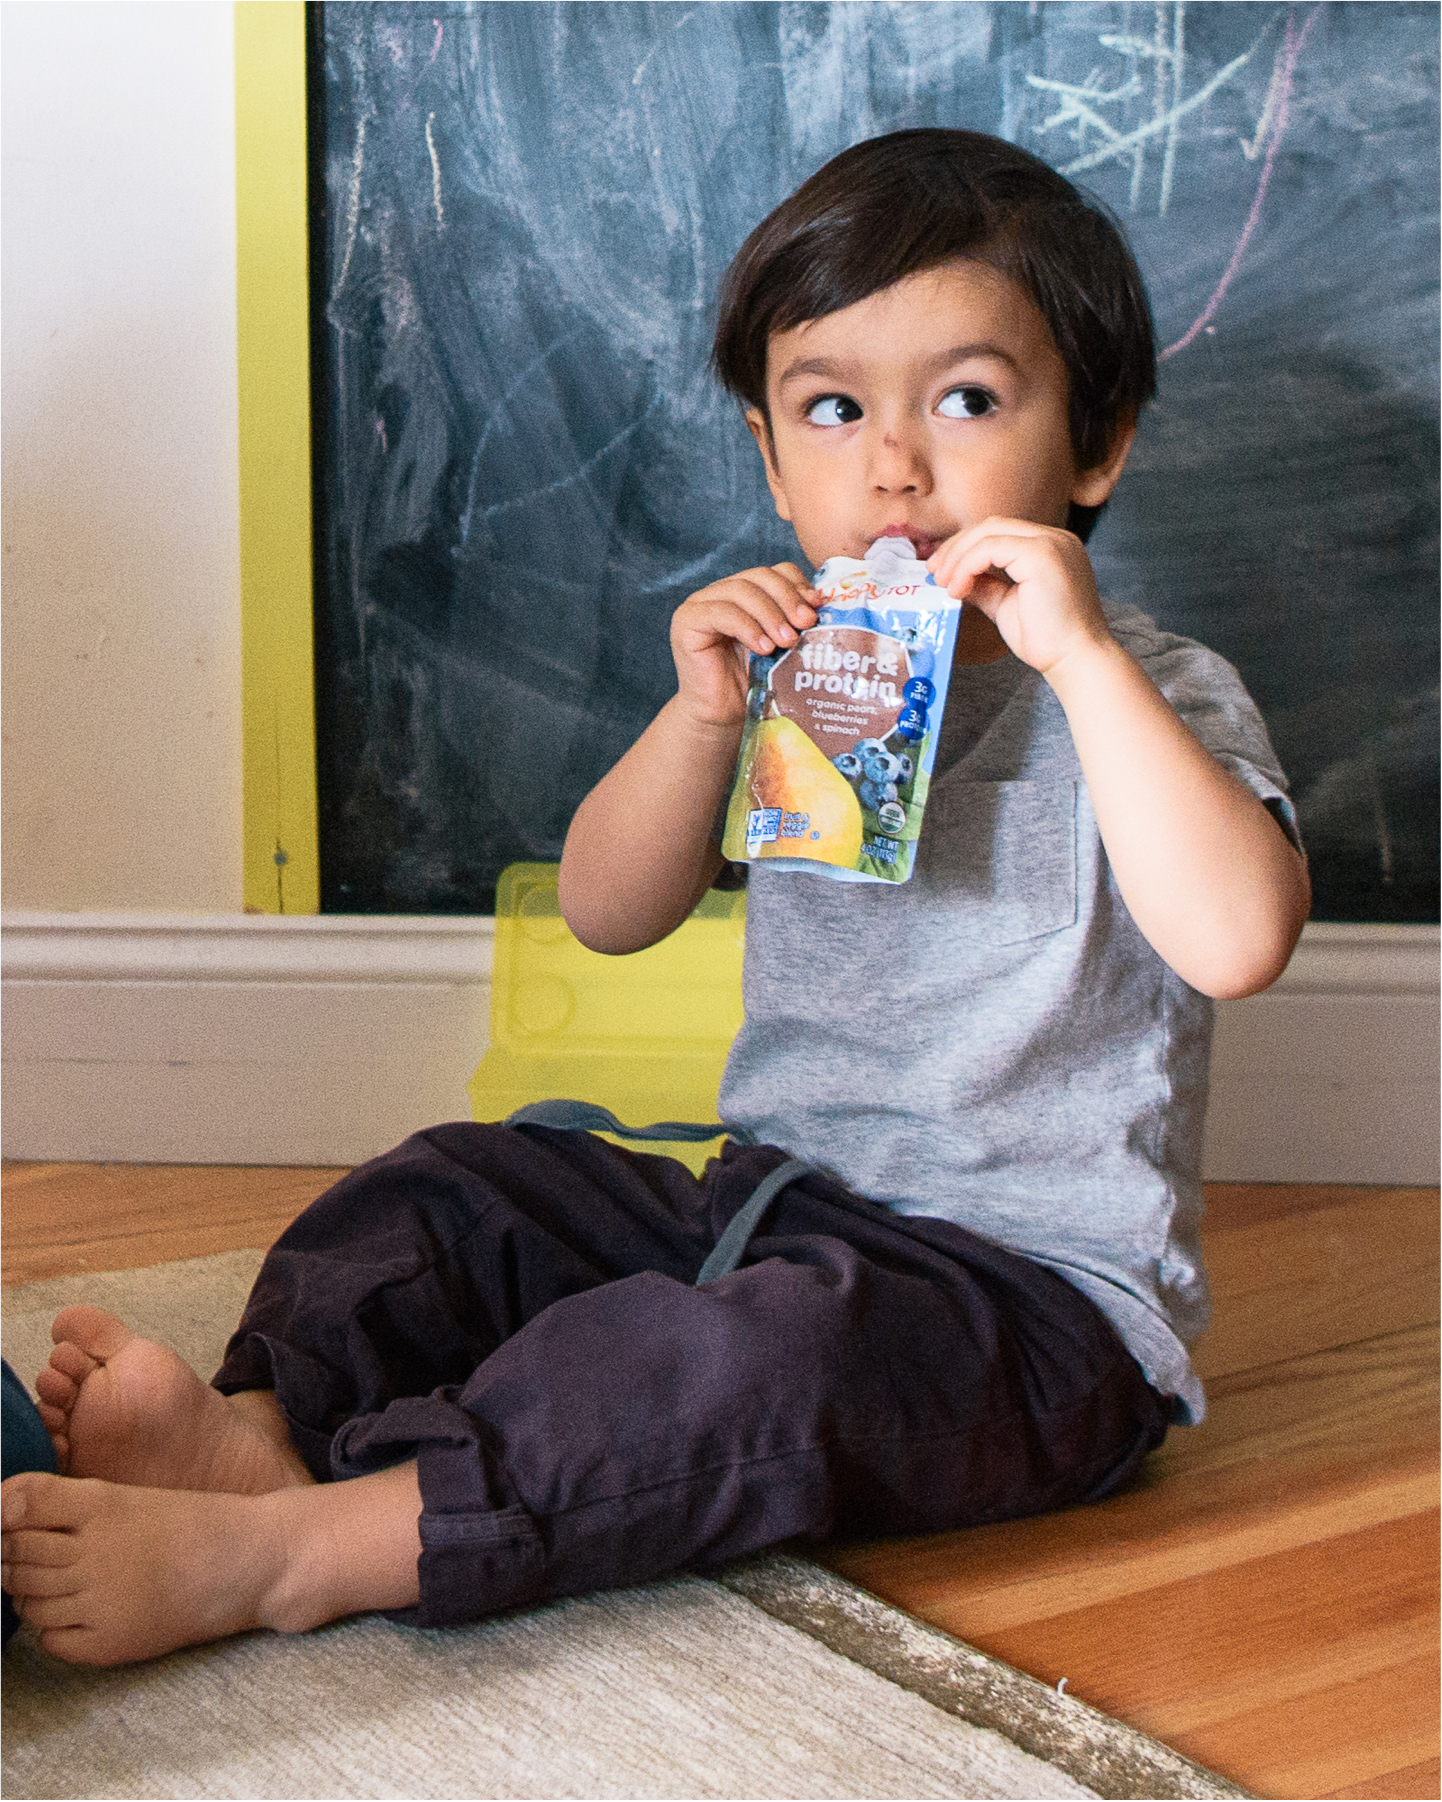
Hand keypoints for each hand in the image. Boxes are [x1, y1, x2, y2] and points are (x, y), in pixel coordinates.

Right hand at [670, 562, 817, 726]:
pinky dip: (748, 628)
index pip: (774, 571)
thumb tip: (820, 602)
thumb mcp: (781, 645)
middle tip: (805, 624)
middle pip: (758, 577)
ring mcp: (700, 603)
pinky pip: (722, 613)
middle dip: (786, 598)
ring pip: (741, 591)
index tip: (816, 608)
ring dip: (770, 615)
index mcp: (745, 592)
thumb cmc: (753, 682)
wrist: (723, 715)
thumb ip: (795, 621)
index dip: (797, 585)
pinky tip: (764, 648)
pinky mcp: (686, 621)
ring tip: (787, 642)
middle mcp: (720, 592)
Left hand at [927, 518, 1111, 680]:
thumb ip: (985, 586)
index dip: (966, 547)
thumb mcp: (1006, 605)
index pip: (1000, 533)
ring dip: (958, 556)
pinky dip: (967, 565)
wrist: (1075, 660)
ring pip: (989, 532)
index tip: (943, 571)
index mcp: (1050, 547)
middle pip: (992, 526)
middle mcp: (1055, 539)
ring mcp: (1051, 543)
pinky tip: (958, 589)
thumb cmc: (1047, 640)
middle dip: (956, 546)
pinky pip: (990, 548)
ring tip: (944, 584)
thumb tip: (956, 578)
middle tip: (934, 572)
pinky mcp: (1041, 555)